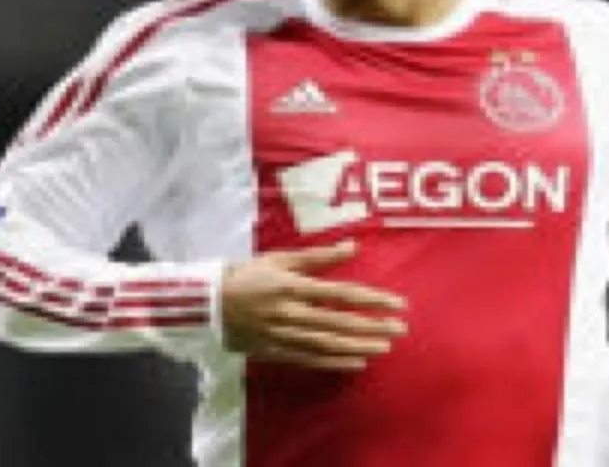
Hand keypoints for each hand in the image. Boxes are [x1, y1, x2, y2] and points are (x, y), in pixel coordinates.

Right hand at [221, 239, 407, 370]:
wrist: (208, 303)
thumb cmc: (250, 275)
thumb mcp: (282, 259)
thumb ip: (319, 257)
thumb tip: (353, 246)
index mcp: (293, 286)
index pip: (341, 294)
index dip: (372, 300)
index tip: (397, 304)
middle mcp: (290, 312)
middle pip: (339, 322)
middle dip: (372, 327)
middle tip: (400, 329)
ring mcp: (282, 335)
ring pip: (328, 344)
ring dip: (359, 346)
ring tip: (385, 347)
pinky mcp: (275, 351)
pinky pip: (310, 359)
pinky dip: (335, 362)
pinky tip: (357, 362)